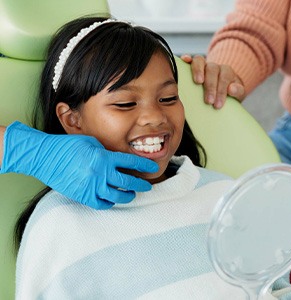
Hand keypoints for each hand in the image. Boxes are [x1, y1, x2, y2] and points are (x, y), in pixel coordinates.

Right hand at [0, 122, 158, 208]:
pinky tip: (113, 200)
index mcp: (104, 158)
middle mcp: (100, 173)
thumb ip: (105, 151)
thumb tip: (115, 159)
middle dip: (141, 185)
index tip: (152, 168)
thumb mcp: (90, 142)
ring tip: (131, 194)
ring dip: (127, 196)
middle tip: (147, 186)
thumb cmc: (66, 146)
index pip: (131, 162)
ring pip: (117, 196)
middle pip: (128, 182)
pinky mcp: (82, 196)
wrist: (44, 157)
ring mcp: (91, 186)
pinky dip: (110, 203)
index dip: (144, 165)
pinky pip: (101, 204)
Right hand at [181, 54, 244, 108]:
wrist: (222, 87)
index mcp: (226, 72)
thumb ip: (238, 91)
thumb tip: (231, 89)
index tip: (217, 105)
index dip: (221, 91)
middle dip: (211, 86)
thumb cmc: (228, 93)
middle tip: (209, 101)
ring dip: (198, 70)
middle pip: (212, 70)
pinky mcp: (193, 66)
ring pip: (200, 61)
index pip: (224, 78)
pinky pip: (190, 60)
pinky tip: (184, 60)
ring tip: (198, 82)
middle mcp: (214, 67)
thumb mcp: (238, 94)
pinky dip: (186, 59)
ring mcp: (203, 65)